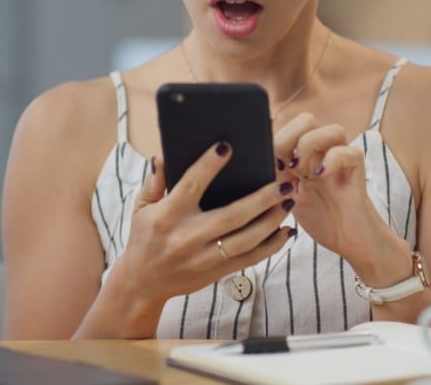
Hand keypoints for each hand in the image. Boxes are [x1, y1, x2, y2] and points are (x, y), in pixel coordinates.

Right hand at [111, 141, 296, 313]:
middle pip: (232, 216)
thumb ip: (154, 182)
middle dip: (261, 199)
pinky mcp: (217, 272)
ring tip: (289, 201)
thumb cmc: (144, 238)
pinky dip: (271, 245)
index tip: (226, 147)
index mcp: (168, 216)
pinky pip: (251, 258)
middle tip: (283, 182)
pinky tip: (285, 231)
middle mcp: (188, 237)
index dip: (208, 165)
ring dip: (272, 220)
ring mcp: (205, 257)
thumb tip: (163, 157)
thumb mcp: (141, 208)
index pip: (191, 185)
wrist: (144, 282)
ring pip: (247, 239)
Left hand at [273, 114, 400, 273]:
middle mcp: (322, 152)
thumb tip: (246, 164)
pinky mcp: (356, 170)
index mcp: (302, 154)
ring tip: (303, 172)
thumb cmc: (318, 219)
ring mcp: (341, 159)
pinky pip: (349, 150)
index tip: (266, 161)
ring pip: (331, 129)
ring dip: (312, 146)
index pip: (286, 126)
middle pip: (306, 120)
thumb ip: (271, 178)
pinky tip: (320, 175)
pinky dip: (332, 159)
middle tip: (286, 166)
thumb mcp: (285, 197)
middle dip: (291, 137)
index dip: (273, 137)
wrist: (350, 242)